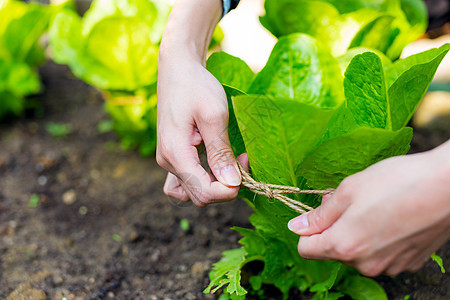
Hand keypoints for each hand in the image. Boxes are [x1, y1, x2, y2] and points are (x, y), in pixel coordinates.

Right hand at [156, 0, 243, 205]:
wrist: (178, 68)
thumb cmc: (196, 85)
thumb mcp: (214, 115)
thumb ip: (220, 152)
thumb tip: (231, 183)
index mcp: (175, 154)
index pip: (203, 193)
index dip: (228, 191)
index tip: (246, 169)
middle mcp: (167, 162)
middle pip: (199, 196)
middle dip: (225, 187)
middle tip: (243, 160)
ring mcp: (168, 160)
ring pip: (192, 192)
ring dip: (214, 186)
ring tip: (230, 165)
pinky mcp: (173, 155)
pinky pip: (186, 180)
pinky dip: (203, 180)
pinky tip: (217, 165)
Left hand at [288, 141, 449, 275]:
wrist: (447, 186)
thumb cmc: (397, 182)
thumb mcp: (349, 190)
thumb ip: (320, 214)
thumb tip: (297, 227)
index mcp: (344, 246)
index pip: (306, 250)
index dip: (308, 230)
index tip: (320, 212)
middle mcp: (365, 264)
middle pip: (332, 251)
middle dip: (335, 228)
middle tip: (351, 202)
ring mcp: (389, 266)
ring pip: (357, 253)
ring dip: (357, 233)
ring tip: (374, 207)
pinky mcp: (408, 263)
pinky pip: (380, 255)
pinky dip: (379, 240)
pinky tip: (392, 218)